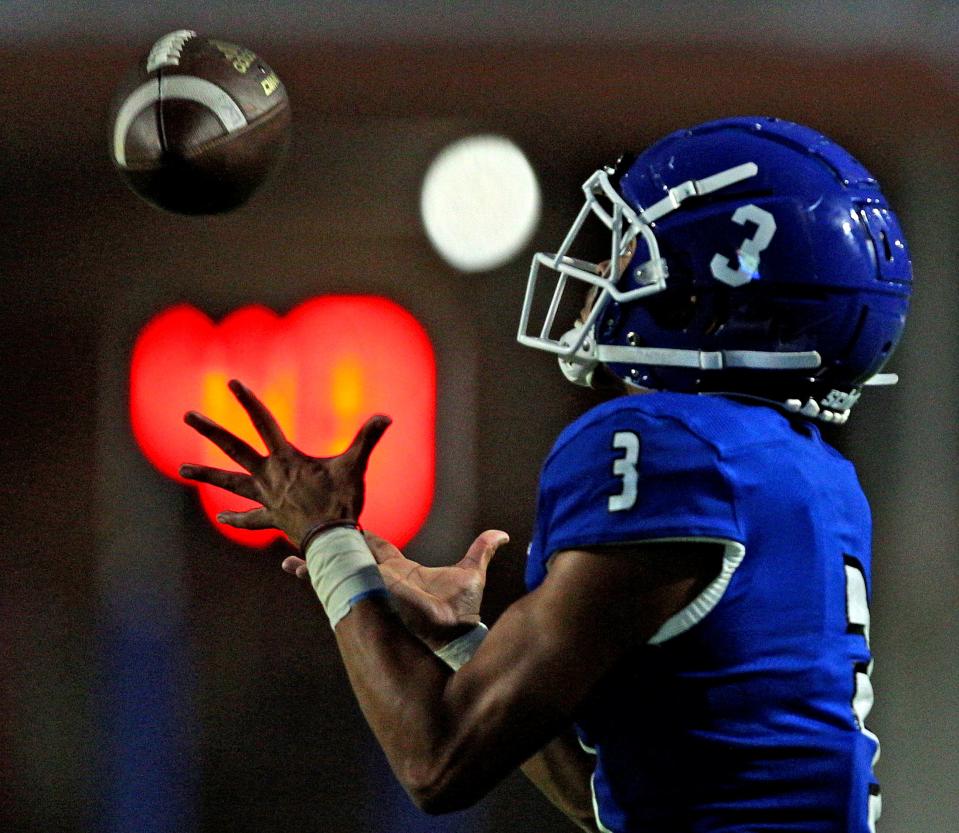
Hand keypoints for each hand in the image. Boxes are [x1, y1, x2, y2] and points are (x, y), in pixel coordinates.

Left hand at [179, 379, 390, 544]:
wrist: (331, 541)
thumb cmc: (343, 501)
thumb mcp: (356, 466)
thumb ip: (368, 438)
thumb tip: (386, 416)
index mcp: (286, 458)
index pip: (264, 421)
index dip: (248, 401)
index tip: (231, 383)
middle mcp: (269, 475)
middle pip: (233, 448)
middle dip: (210, 430)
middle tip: (187, 415)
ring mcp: (266, 498)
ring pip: (230, 483)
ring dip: (206, 474)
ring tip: (181, 469)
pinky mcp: (271, 518)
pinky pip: (250, 518)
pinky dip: (236, 517)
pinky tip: (221, 516)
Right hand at [282, 529, 508, 648]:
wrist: (452, 633)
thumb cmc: (460, 610)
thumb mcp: (471, 572)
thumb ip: (481, 551)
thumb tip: (502, 535)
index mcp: (399, 569)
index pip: (375, 547)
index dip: (362, 536)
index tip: (347, 527)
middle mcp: (381, 577)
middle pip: (350, 555)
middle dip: (331, 546)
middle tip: (309, 534)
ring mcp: (371, 585)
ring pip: (338, 567)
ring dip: (315, 559)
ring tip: (291, 553)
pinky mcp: (365, 592)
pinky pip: (335, 582)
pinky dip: (314, 574)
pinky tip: (295, 565)